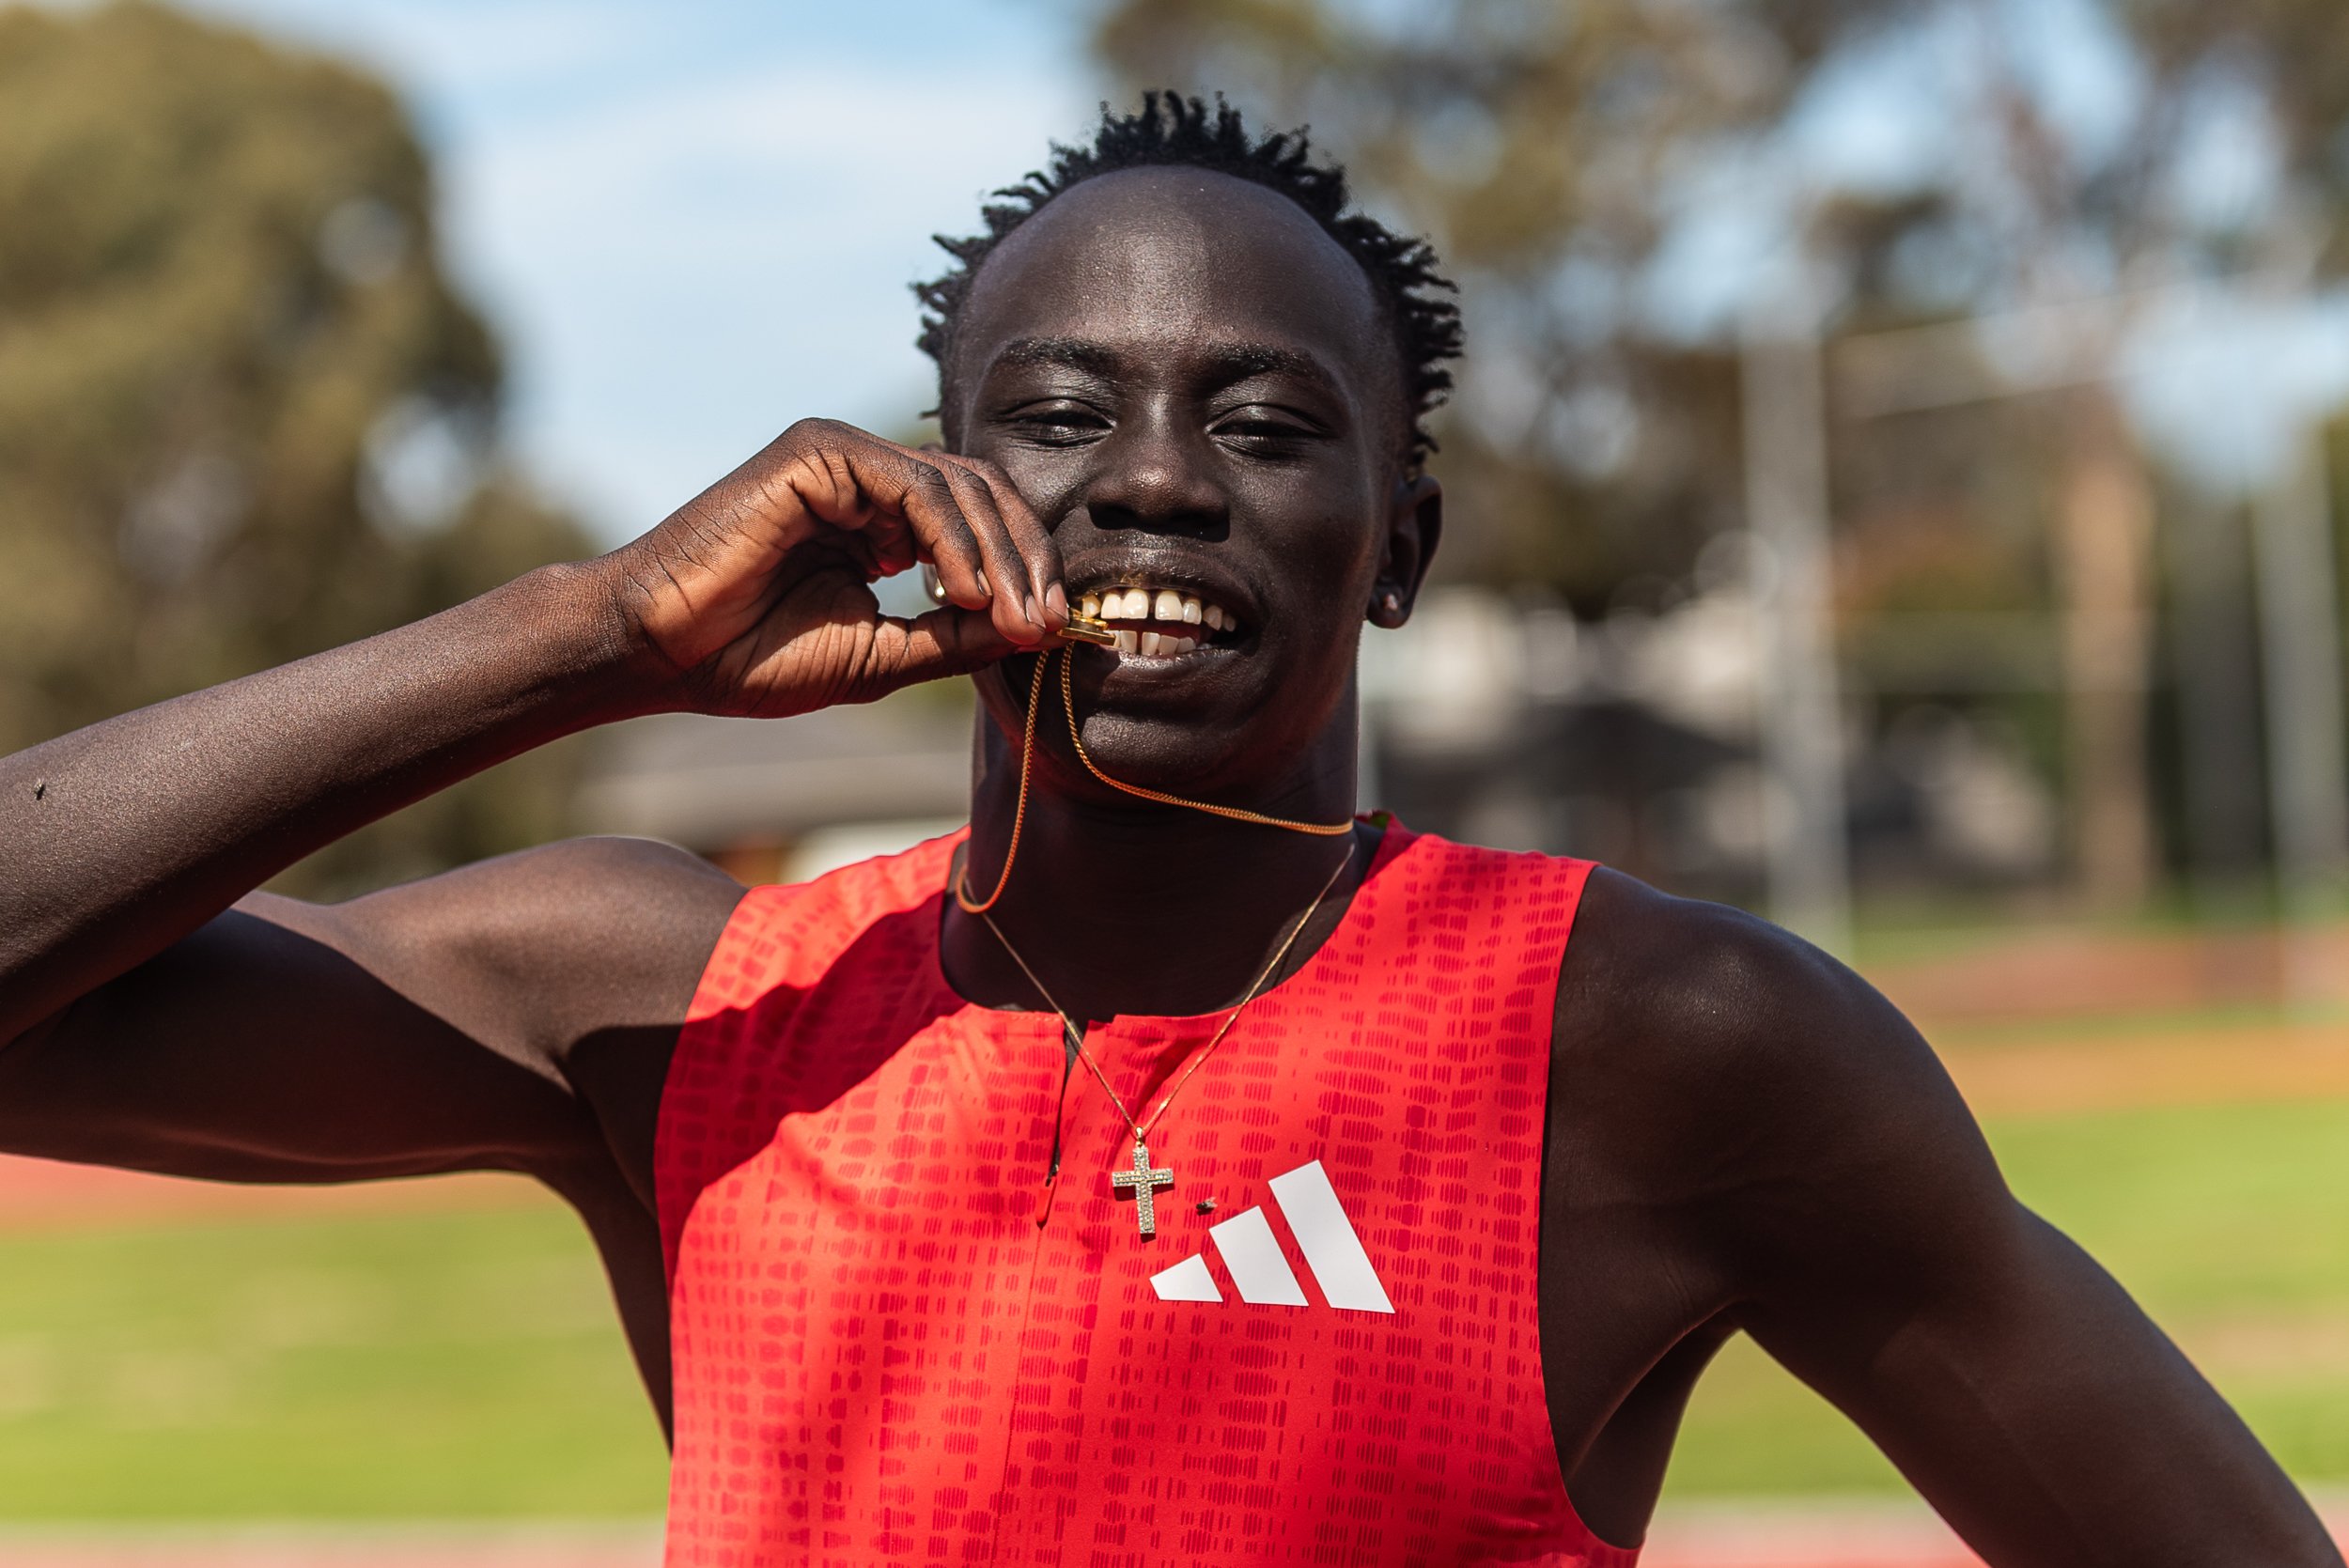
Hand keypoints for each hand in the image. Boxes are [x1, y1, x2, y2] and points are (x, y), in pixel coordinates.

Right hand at [602, 419, 1065, 716]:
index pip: (984, 522)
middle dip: (1027, 562)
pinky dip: (952, 538)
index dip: (1028, 572)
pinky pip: (913, 483)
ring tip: (1011, 619)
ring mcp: (843, 458)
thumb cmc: (755, 658)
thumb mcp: (884, 655)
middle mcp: (868, 480)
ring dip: (998, 556)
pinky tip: (965, 590)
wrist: (668, 652)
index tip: (1056, 631)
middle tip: (1047, 625)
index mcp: (885, 522)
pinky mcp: (817, 451)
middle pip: (985, 495)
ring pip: (959, 485)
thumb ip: (958, 637)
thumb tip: (1042, 631)